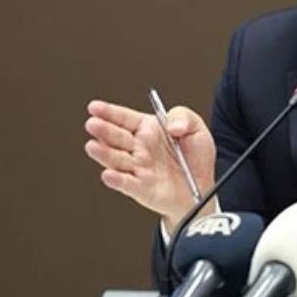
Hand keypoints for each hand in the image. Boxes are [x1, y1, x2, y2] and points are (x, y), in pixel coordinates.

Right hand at [84, 99, 215, 229]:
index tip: (95, 107)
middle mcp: (139, 148)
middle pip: (116, 137)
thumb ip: (184, 117)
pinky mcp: (141, 189)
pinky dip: (117, 180)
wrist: (203, 188)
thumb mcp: (196, 128)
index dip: (108, 112)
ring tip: (93, 147)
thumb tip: (172, 124)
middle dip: (103, 130)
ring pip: (116, 160)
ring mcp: (138, 168)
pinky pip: (127, 184)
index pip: (123, 118)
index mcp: (147, 129)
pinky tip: (108, 174)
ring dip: (103, 153)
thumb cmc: (196, 158)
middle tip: (92, 124)